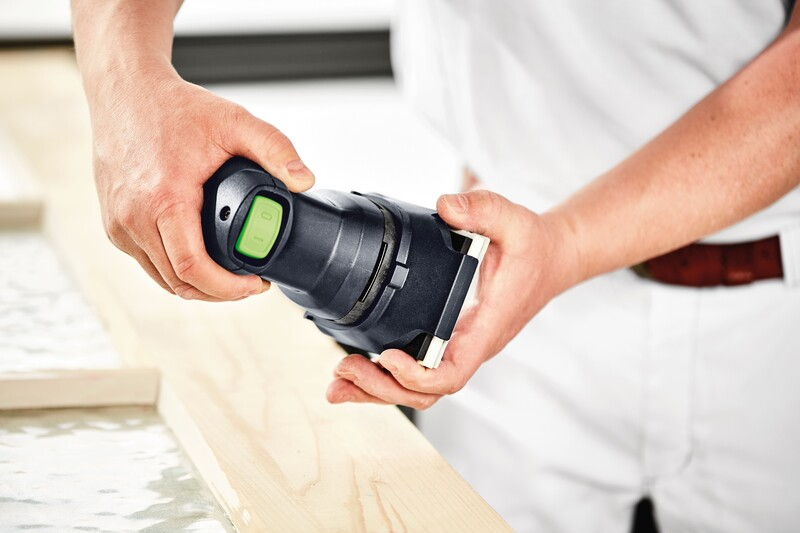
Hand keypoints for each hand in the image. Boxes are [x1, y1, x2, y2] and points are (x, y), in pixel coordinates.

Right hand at [89, 66, 313, 300]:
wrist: (124, 93)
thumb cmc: (173, 108)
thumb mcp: (234, 121)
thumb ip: (276, 149)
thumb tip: (305, 182)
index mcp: (164, 200)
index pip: (193, 268)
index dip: (228, 288)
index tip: (256, 283)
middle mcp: (133, 218)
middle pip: (179, 283)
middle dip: (219, 292)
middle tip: (249, 282)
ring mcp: (118, 225)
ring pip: (161, 279)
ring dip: (197, 286)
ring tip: (229, 276)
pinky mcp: (112, 225)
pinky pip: (147, 263)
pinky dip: (175, 269)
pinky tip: (201, 261)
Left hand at [326, 190, 579, 408]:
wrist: (552, 258)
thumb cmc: (534, 246)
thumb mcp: (512, 219)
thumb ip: (482, 209)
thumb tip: (446, 206)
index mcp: (486, 328)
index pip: (451, 373)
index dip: (417, 375)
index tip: (386, 356)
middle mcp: (472, 345)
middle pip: (426, 392)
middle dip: (382, 388)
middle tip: (342, 369)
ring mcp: (461, 345)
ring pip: (420, 388)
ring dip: (378, 389)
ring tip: (338, 381)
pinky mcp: (452, 338)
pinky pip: (420, 369)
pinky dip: (387, 375)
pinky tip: (360, 369)